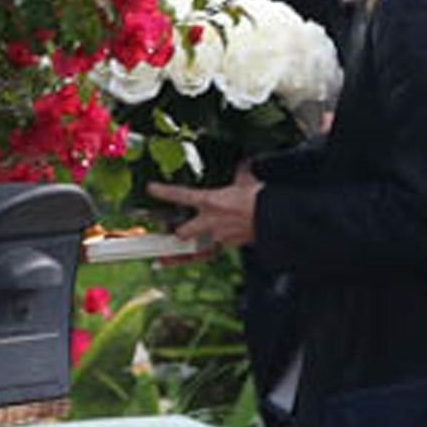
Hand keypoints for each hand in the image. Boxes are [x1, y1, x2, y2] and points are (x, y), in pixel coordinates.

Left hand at [148, 170, 262, 250]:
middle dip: (176, 232)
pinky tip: (194, 260)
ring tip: (167, 257)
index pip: (180, 195)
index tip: (151, 189)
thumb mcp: (247, 180)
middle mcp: (210, 221)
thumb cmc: (261, 199)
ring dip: (184, 251)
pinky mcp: (229, 246)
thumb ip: (241, 174)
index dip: (163, 192)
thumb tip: (245, 166)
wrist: (275, 217)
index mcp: (211, 201)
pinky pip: (212, 254)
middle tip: (170, 231)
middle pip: (183, 232)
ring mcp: (219, 236)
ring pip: (195, 247)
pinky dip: (204, 255)